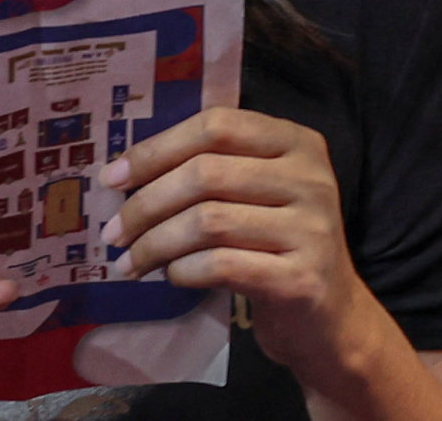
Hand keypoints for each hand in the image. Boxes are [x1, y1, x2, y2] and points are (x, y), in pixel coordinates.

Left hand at [108, 104, 401, 392]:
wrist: (328, 317)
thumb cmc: (277, 247)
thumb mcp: (258, 195)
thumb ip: (213, 172)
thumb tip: (124, 173)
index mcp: (298, 142)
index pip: (217, 125)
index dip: (157, 149)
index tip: (113, 179)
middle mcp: (311, 177)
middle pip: (205, 174)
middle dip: (145, 205)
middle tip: (112, 235)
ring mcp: (311, 227)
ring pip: (207, 221)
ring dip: (154, 244)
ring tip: (129, 264)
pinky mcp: (300, 277)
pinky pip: (220, 266)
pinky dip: (182, 272)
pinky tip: (172, 277)